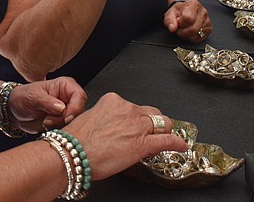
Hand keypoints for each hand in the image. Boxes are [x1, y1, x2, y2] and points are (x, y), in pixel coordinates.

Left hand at [8, 77, 86, 133]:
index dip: (75, 108)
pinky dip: (57, 131)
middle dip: (65, 120)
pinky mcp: (63, 122)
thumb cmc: (23, 97)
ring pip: (74, 122)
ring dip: (60, 126)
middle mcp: (69, 97)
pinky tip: (46, 126)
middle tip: (48, 122)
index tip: (65, 118)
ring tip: (45, 122)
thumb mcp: (33, 97)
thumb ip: (47, 102)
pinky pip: (67, 129)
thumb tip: (62, 108)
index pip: (79, 96)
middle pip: (79, 112)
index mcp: (65, 85)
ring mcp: (67, 111)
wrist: (14, 109)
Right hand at [61, 93, 186, 180]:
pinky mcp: (144, 144)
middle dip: (152, 122)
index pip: (133, 106)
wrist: (72, 153)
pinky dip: (177, 143)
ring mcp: (137, 126)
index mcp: (113, 101)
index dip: (136, 118)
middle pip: (151, 112)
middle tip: (148, 133)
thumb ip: (105, 118)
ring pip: (162, 123)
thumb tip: (111, 127)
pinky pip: (168, 140)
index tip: (134, 125)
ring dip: (164, 131)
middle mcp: (127, 109)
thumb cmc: (75, 141)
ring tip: (166, 138)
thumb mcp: (90, 119)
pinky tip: (181, 146)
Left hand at [164, 0, 211, 41]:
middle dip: (183, 32)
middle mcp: (203, 12)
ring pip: (197, 35)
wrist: (184, 11)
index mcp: (194, 4)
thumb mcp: (170, 13)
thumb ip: (169, 20)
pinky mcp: (209, 29)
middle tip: (179, 29)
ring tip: (184, 30)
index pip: (188, 18)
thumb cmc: (178, 11)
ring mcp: (207, 21)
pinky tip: (189, 33)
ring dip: (187, 36)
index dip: (180, 23)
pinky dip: (192, 38)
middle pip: (194, 29)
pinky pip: (200, 38)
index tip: (177, 22)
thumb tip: (173, 28)